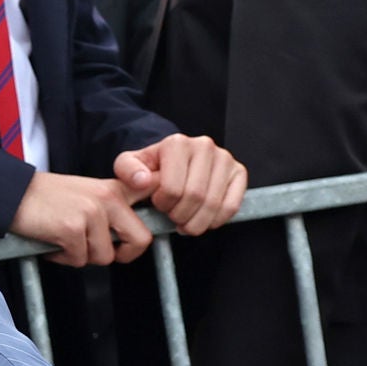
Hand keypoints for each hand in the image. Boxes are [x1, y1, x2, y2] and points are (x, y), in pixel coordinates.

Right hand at [12, 169, 151, 267]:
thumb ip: (111, 209)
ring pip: (104, 256)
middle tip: (102, 252)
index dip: (158, 215)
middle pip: (140, 241)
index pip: (151, 196)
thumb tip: (128, 240)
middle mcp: (108, 199)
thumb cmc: (48, 199)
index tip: (148, 227)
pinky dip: (63, 258)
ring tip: (65, 241)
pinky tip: (52, 243)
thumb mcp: (87, 193)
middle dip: (122, 254)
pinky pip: (79, 260)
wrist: (13, 194)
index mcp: (114, 189)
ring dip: (83, 256)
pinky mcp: (72, 229)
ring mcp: (91, 214)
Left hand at [115, 133, 245, 234]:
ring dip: (196, 222)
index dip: (164, 205)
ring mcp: (225, 158)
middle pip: (195, 197)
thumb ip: (127, 171)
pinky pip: (231, 206)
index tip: (159, 204)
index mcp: (177, 143)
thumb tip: (142, 180)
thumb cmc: (151, 167)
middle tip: (172, 216)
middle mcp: (204, 146)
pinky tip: (203, 220)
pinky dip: (216, 221)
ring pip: (214, 204)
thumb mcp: (129, 166)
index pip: (172, 188)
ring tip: (185, 221)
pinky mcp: (239, 172)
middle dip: (180, 215)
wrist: (173, 160)